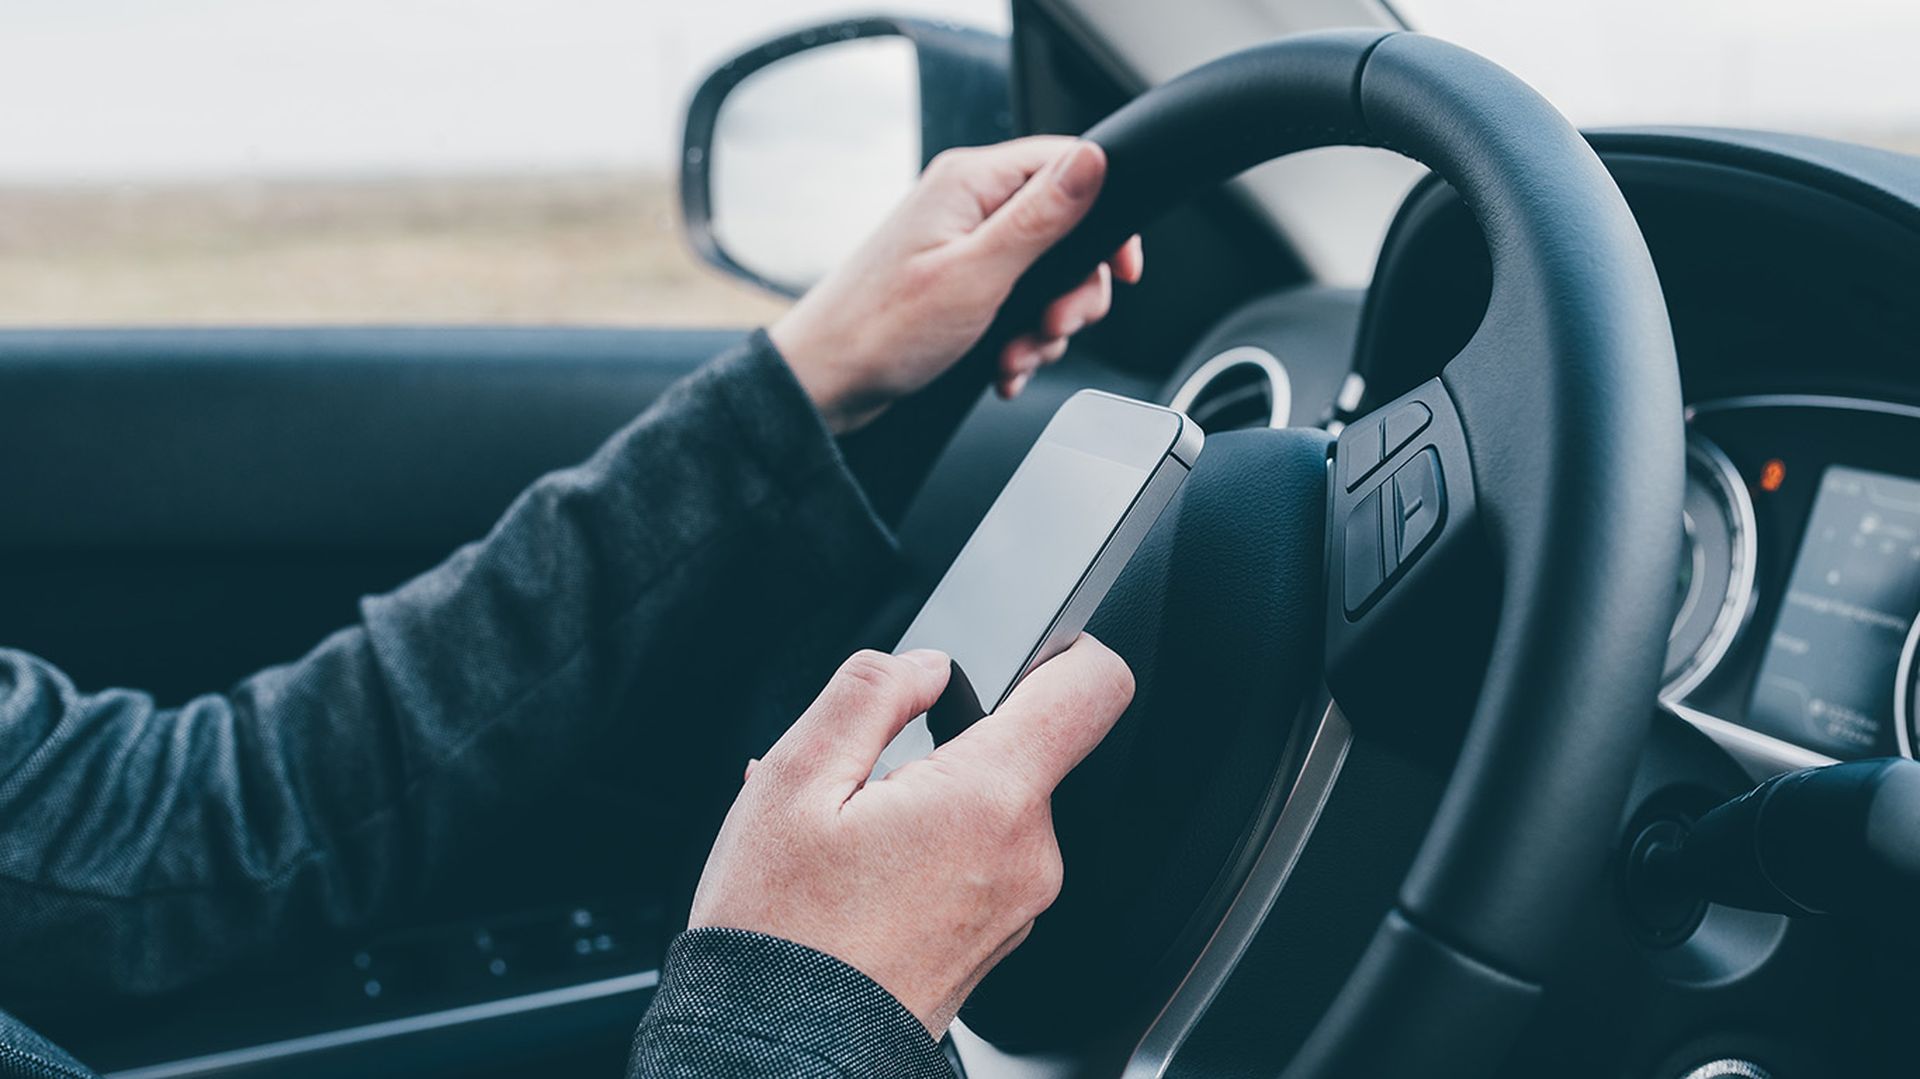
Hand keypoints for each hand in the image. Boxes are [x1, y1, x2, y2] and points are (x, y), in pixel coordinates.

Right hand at [688, 636, 1134, 1034]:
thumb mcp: (792, 781)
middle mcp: (1027, 856)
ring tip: (849, 839)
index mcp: (989, 800)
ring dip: (929, 801)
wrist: (778, 1050)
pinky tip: (861, 874)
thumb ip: (870, 693)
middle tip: (863, 786)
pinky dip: (928, 849)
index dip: (1068, 649)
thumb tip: (925, 667)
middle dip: (948, 746)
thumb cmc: (780, 932)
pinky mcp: (997, 937)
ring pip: (992, 806)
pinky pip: (979, 860)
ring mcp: (1018, 904)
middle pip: (1022, 751)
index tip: (1028, 651)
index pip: (1092, 690)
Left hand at [771, 136, 1143, 432]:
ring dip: (1044, 327)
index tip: (1120, 269)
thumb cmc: (881, 330)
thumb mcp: (977, 273)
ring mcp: (960, 246)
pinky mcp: (955, 284)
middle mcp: (966, 205)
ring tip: (1015, 355)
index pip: (1068, 165)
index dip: (1106, 218)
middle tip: (1053, 326)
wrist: (824, 385)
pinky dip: (1019, 341)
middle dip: (1073, 291)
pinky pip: (1015, 304)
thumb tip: (1093, 161)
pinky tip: (1002, 366)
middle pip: (1065, 229)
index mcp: (971, 182)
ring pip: (1045, 276)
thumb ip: (1041, 217)